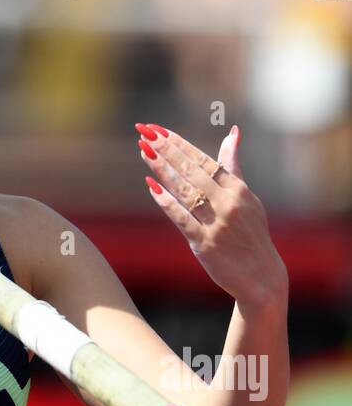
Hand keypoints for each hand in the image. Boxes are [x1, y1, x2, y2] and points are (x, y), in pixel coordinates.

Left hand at [136, 123, 287, 307]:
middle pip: (191, 171)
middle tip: (145, 133)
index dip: (179, 144)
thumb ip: (233, 166)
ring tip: (144, 150)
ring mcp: (216, 223)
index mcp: (238, 189)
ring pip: (184, 190)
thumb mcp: (247, 197)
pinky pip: (182, 219)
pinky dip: (166, 202)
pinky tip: (151, 186)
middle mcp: (227, 203)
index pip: (203, 160)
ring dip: (162, 169)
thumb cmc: (251, 233)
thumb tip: (233, 133)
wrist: (261, 276)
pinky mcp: (205, 243)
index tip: (158, 129)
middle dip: (166, 150)